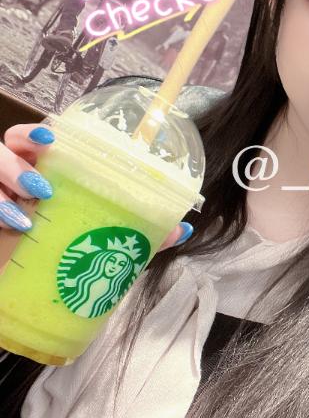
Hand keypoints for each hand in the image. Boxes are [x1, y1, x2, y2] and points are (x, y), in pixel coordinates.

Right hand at [0, 124, 192, 249]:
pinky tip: (18, 222)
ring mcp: (0, 190)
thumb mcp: (105, 236)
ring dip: (11, 173)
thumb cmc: (69, 250)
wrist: (30, 285)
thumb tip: (182, 229)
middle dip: (23, 150)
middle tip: (45, 179)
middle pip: (10, 140)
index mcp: (50, 167)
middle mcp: (20, 172)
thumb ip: (140, 229)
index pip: (40, 137)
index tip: (53, 138)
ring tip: (36, 195)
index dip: (40, 132)